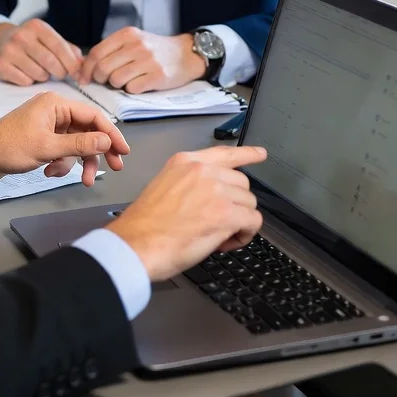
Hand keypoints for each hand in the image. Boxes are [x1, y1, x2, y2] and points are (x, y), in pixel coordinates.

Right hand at [0, 18, 82, 86]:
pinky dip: (29, 81)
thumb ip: (67, 49)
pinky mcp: (0, 65)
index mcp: (36, 26)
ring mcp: (9, 50)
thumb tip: (84, 64)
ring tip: (39, 69)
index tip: (78, 73)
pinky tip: (26, 72)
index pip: (59, 46)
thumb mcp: (47, 38)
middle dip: (60, 72)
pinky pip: (25, 81)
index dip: (71, 63)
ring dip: (44, 76)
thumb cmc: (29, 42)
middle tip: (60, 74)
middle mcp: (21, 36)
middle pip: (50, 62)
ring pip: (38, 74)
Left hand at [0, 92, 129, 185]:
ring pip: (75, 144)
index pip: (93, 116)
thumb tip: (107, 141)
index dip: (110, 133)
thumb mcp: (48, 148)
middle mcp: (54, 111)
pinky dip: (60, 163)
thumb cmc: (10, 147)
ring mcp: (48, 125)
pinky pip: (62, 150)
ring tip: (73, 178)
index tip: (124, 151)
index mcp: (56, 104)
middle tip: (114, 168)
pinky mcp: (42, 138)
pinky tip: (48, 171)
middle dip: (96, 152)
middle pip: (86, 131)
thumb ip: (79, 145)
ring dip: (74, 162)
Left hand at [78, 28, 203, 92]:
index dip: (86, 68)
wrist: (185, 54)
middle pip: (103, 68)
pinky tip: (139, 83)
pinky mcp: (158, 76)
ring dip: (116, 85)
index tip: (84, 78)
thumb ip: (111, 50)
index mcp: (127, 34)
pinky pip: (132, 89)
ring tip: (126, 80)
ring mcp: (148, 60)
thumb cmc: (154, 49)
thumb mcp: (133, 40)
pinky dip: (131, 89)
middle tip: (105, 81)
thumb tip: (84, 67)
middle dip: (99, 79)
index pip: (96, 52)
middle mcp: (137, 45)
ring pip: (116, 80)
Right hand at [107, 145, 266, 280]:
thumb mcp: (163, 187)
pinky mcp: (226, 214)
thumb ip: (189, 183)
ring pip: (249, 203)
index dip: (247, 154)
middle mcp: (203, 171)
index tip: (260, 153)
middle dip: (236, 203)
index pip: (224, 153)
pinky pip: (253, 221)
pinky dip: (244, 235)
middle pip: (241, 183)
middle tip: (218, 222)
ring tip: (218, 235)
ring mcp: (216, 190)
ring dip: (239, 221)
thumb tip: (211, 197)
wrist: (137, 244)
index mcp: (185, 162)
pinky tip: (227, 242)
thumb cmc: (145, 225)